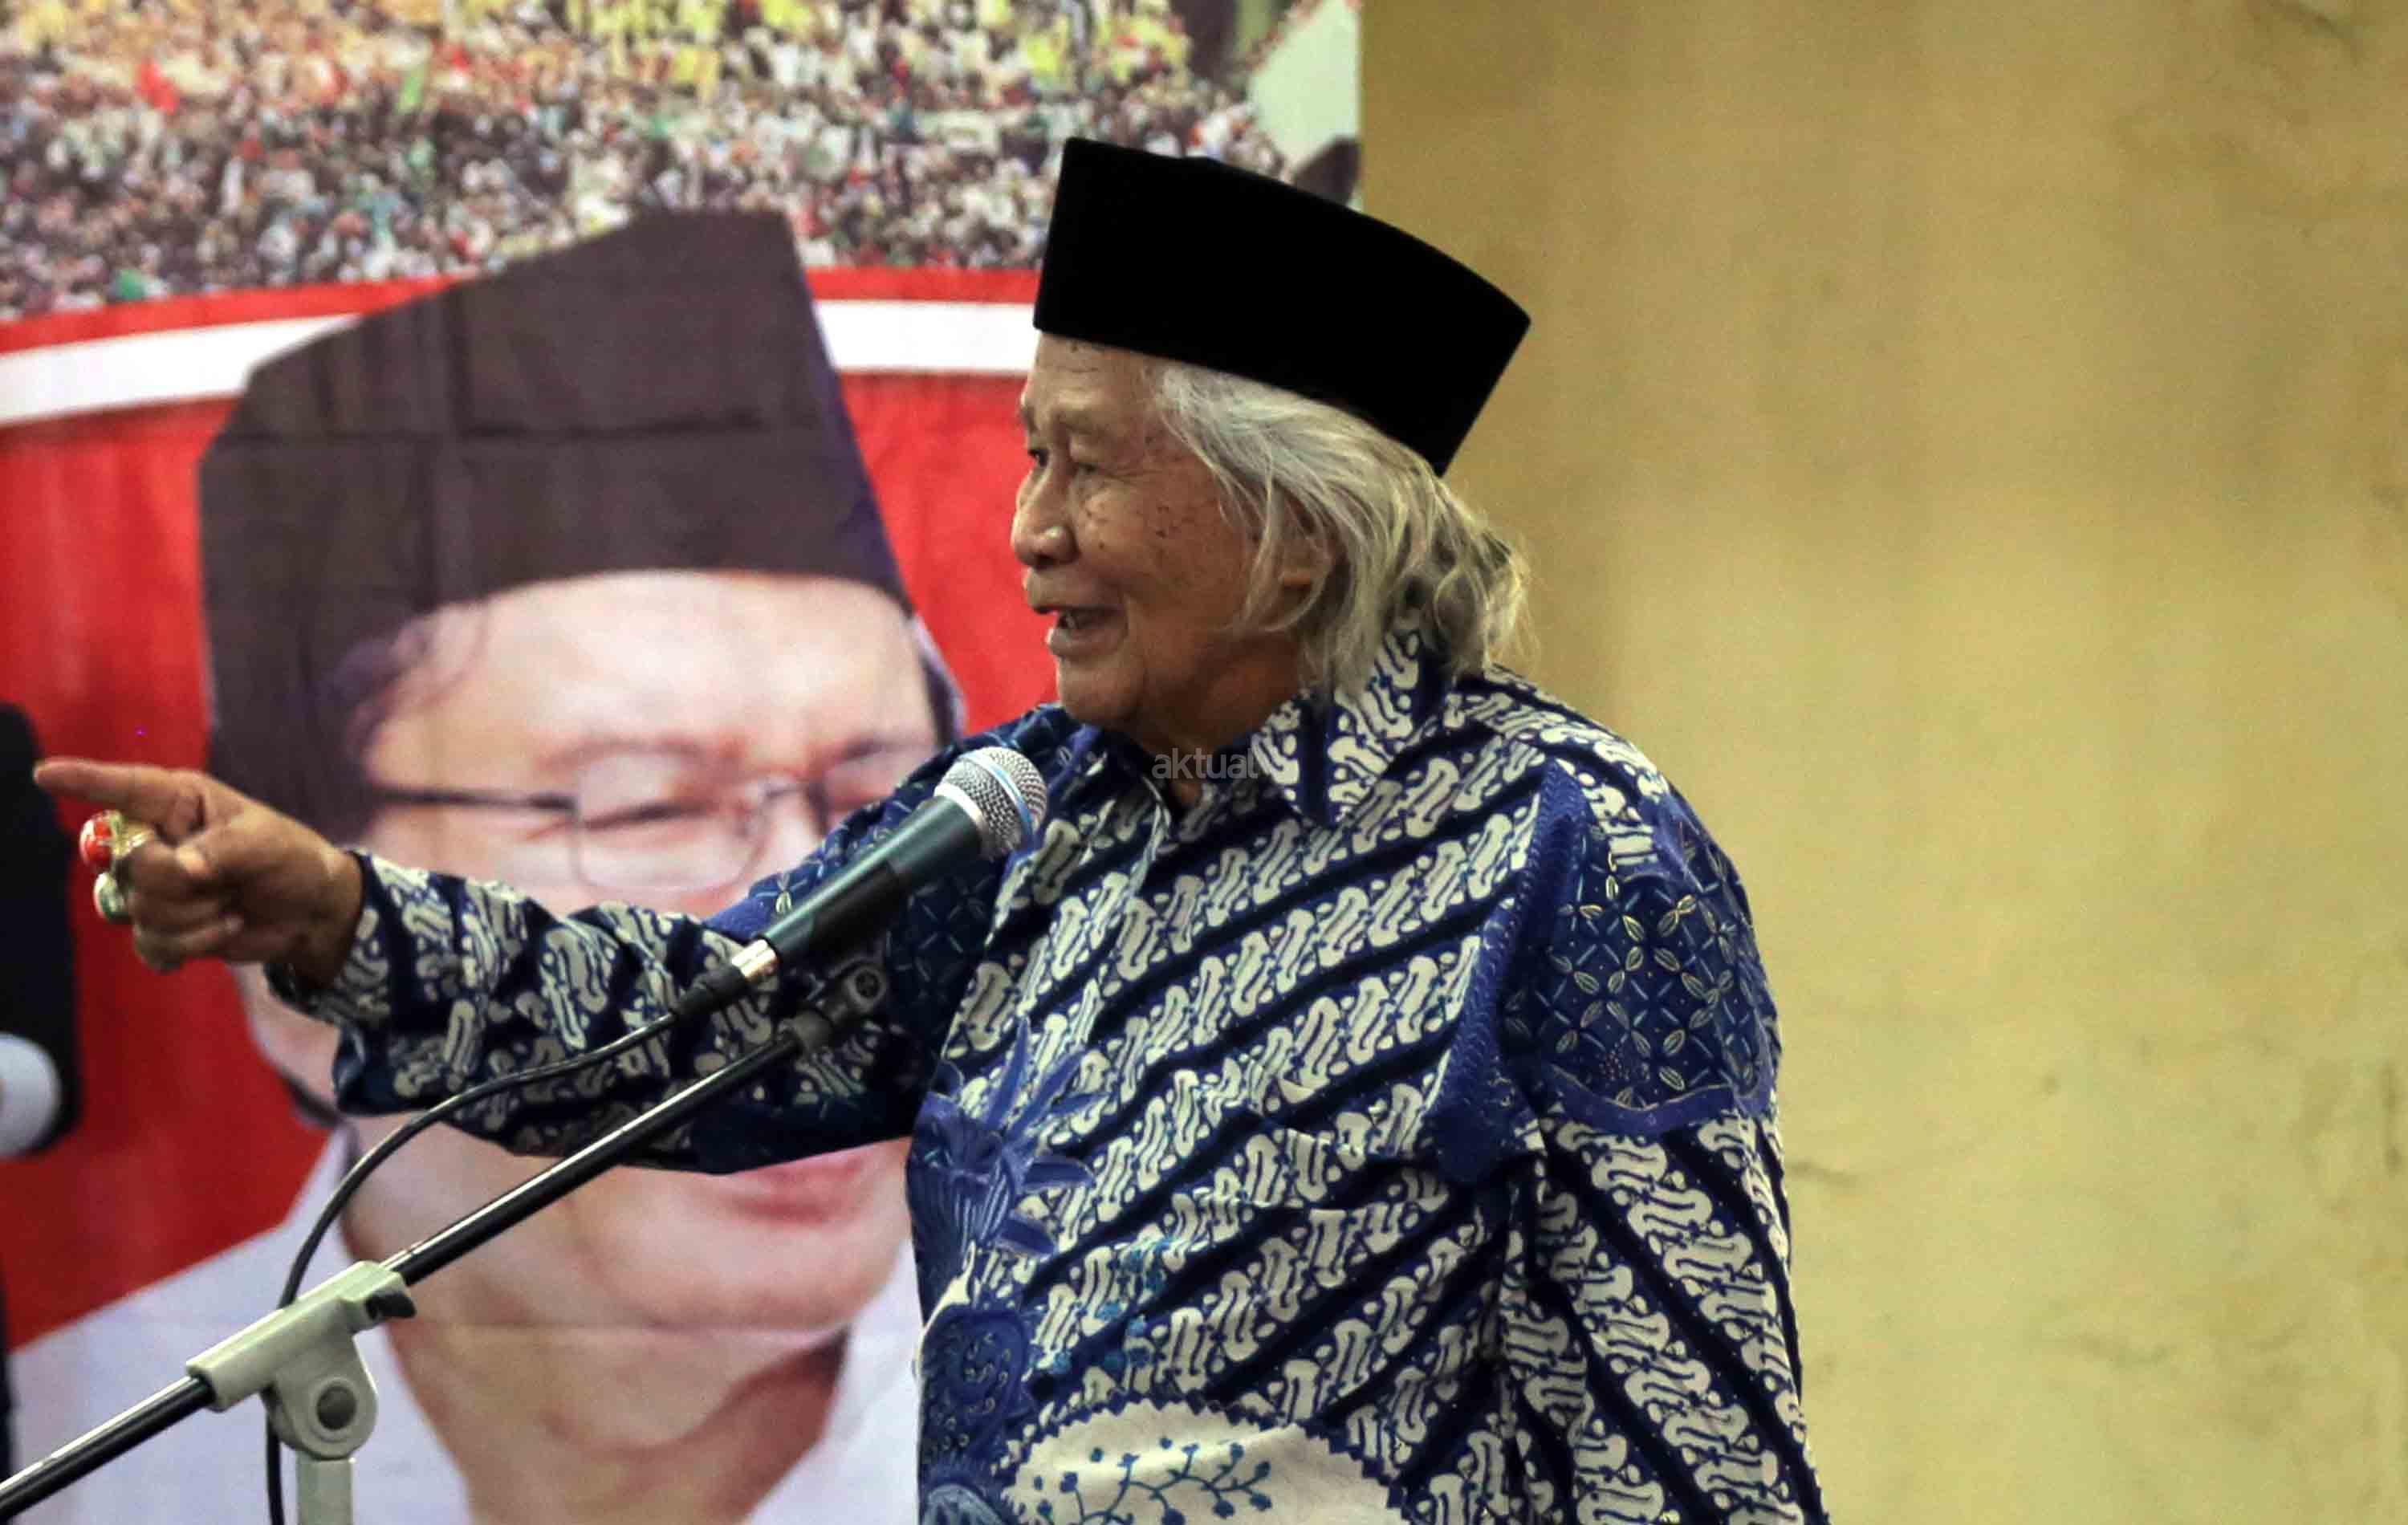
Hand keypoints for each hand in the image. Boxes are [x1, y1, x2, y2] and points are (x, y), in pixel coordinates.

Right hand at [33, 759, 364, 984]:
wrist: (309, 912)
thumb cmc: (290, 859)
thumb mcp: (267, 844)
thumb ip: (222, 851)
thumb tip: (180, 870)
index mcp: (177, 801)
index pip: (122, 788)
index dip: (83, 781)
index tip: (44, 775)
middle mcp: (154, 839)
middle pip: (126, 865)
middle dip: (178, 883)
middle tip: (224, 881)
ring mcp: (152, 885)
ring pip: (138, 908)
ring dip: (194, 916)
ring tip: (230, 903)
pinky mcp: (159, 925)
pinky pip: (148, 941)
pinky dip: (190, 943)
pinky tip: (223, 929)